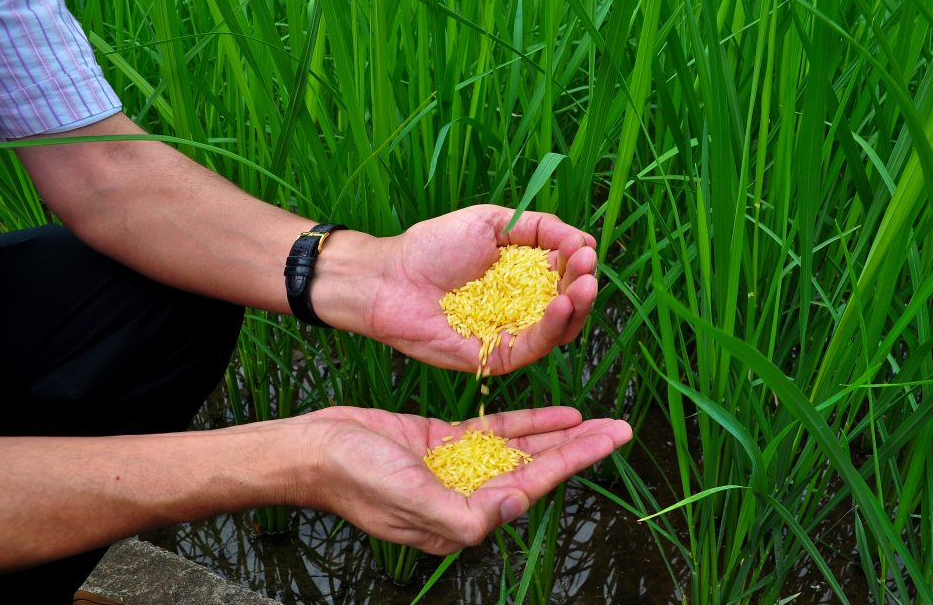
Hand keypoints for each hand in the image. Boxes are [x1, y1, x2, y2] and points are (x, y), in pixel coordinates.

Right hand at [292, 406, 630, 554]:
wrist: (312, 450)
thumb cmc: (353, 478)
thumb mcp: (407, 498)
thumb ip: (461, 513)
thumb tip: (514, 508)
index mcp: (464, 517)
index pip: (531, 487)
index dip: (573, 462)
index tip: (609, 441)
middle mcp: (467, 495)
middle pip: (536, 469)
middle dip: (579, 450)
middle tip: (619, 429)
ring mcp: (458, 468)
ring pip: (520, 450)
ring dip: (557, 436)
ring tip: (595, 420)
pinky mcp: (445, 443)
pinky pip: (495, 433)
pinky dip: (525, 424)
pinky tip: (554, 414)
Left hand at [368, 205, 597, 373]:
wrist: (390, 277)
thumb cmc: (433, 246)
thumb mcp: (492, 222)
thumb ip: (539, 227)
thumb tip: (583, 240)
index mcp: (523, 275)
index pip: (565, 272)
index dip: (579, 262)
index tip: (583, 248)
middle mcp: (522, 306)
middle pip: (569, 302)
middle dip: (583, 283)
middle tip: (588, 268)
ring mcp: (511, 333)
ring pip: (559, 328)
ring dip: (577, 307)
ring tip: (584, 286)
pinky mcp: (496, 357)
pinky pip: (534, 346)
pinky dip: (553, 327)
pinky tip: (561, 304)